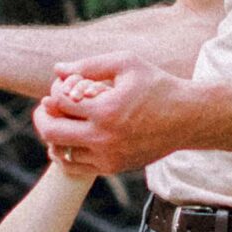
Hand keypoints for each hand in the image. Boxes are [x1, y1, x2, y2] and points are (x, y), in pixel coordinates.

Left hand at [33, 55, 214, 176]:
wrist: (187, 118)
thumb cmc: (157, 86)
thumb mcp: (126, 64)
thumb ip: (89, 64)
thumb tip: (57, 69)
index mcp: (106, 110)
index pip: (59, 101)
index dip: (55, 91)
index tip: (63, 87)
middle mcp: (105, 138)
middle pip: (51, 132)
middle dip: (43, 116)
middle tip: (46, 107)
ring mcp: (109, 157)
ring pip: (61, 152)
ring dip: (54, 136)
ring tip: (60, 122)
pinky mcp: (114, 167)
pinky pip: (77, 166)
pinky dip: (67, 153)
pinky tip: (71, 139)